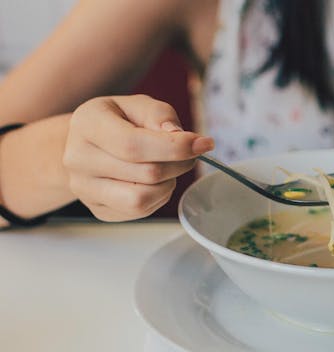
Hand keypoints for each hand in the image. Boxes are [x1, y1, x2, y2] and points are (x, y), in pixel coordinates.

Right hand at [63, 95, 213, 220]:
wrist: (87, 143)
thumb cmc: (118, 121)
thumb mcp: (138, 105)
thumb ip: (160, 115)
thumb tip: (180, 137)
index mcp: (87, 124)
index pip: (133, 145)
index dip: (175, 148)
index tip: (203, 144)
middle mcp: (78, 158)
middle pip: (146, 173)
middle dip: (179, 164)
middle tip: (190, 154)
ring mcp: (84, 188)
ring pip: (142, 199)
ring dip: (168, 184)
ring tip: (169, 168)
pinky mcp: (97, 209)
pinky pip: (139, 212)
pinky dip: (158, 197)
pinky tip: (155, 182)